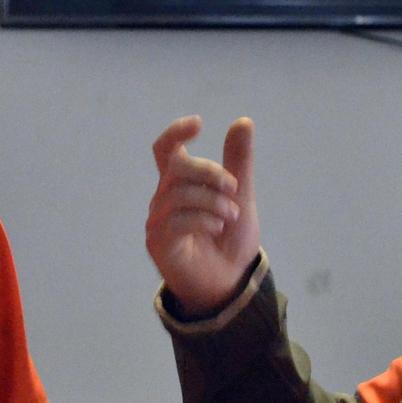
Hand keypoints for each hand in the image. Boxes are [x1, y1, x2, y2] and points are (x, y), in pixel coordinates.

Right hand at [146, 116, 260, 316]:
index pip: (166, 149)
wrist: (231, 281)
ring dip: (212, 201)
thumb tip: (243, 121)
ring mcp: (158, 221)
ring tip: (231, 216)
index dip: (176, 132)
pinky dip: (202, 220)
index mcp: (181, 183)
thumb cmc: (230, 238)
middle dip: (208, 171)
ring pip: (178, 195)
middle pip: (175, 167)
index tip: (199, 124)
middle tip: (233, 186)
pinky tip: (218, 228)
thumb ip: (239, 161)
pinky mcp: (159, 243)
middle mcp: (164, 198)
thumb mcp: (240, 195)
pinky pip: (175, 221)